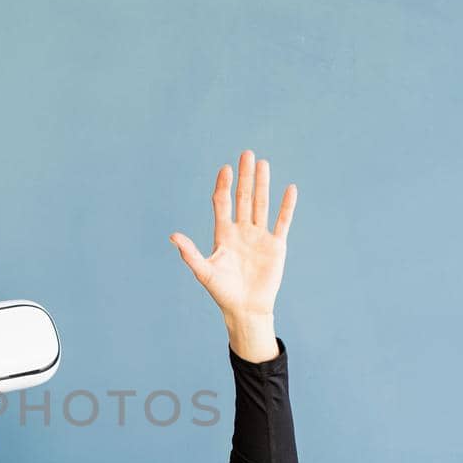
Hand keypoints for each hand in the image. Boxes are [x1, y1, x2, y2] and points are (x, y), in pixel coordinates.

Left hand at [168, 150, 296, 319]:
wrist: (246, 308)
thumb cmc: (222, 292)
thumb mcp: (204, 272)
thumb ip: (190, 253)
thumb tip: (172, 236)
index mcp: (223, 234)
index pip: (223, 203)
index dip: (224, 186)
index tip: (225, 169)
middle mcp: (241, 231)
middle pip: (243, 198)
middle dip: (245, 177)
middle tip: (246, 154)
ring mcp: (259, 237)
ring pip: (261, 204)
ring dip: (262, 184)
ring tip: (263, 163)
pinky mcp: (276, 246)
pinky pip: (282, 222)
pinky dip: (286, 207)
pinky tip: (289, 190)